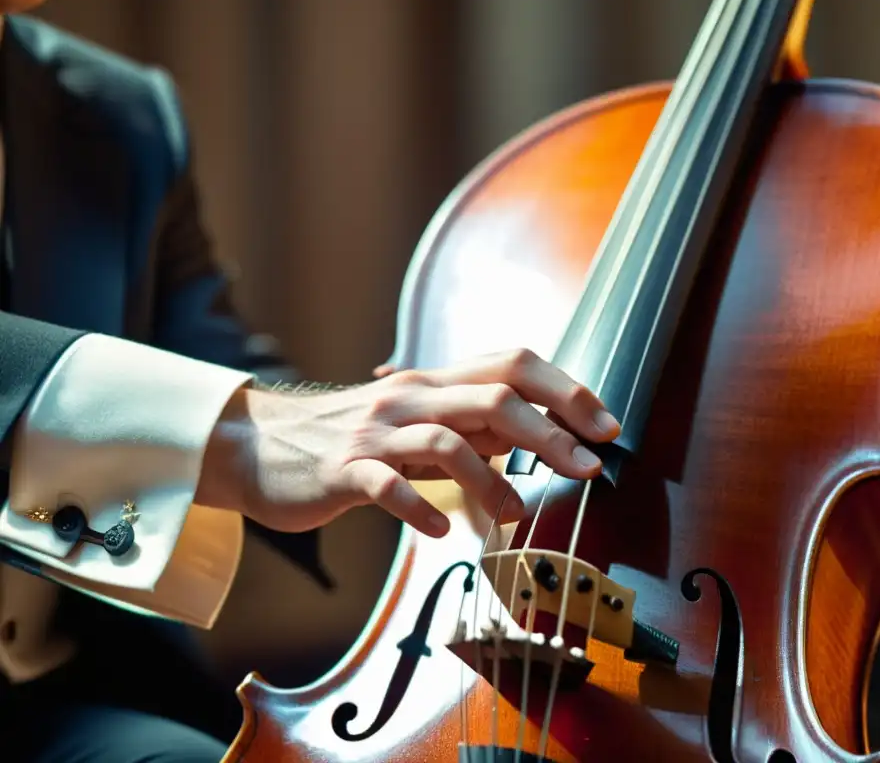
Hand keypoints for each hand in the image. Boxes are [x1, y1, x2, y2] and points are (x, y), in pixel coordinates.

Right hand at [196, 349, 619, 535]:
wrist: (258, 444)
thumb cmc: (349, 438)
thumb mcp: (415, 421)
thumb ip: (470, 425)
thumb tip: (537, 436)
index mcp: (434, 382)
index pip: (512, 364)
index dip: (566, 389)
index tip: (606, 427)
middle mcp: (410, 398)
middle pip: (492, 400)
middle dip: (550, 434)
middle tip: (589, 469)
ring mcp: (374, 433)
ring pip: (446, 443)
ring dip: (492, 481)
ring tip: (516, 515)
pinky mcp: (341, 470)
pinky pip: (386, 485)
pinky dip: (418, 507)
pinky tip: (438, 531)